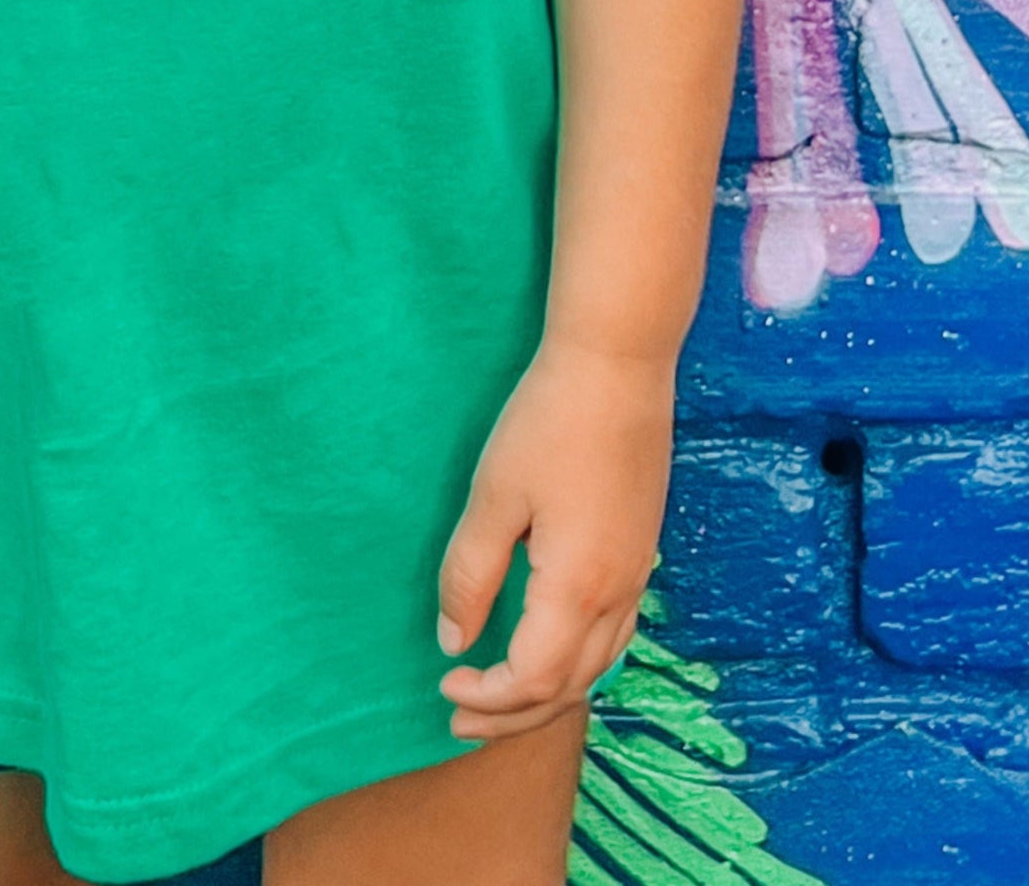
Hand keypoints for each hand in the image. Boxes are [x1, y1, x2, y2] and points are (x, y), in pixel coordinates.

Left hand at [435, 335, 672, 739]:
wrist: (618, 366)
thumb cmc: (548, 422)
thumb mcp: (494, 496)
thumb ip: (472, 574)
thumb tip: (454, 642)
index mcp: (577, 588)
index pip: (533, 679)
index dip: (488, 698)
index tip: (445, 685)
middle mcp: (618, 595)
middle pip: (570, 687)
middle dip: (515, 714)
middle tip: (460, 720)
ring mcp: (638, 575)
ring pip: (599, 666)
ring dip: (549, 693)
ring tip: (500, 699)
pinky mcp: (642, 552)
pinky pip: (614, 636)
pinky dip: (576, 662)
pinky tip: (547, 648)